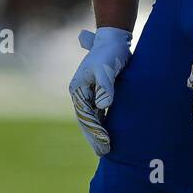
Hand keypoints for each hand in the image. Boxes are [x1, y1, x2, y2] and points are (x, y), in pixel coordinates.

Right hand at [68, 27, 132, 155]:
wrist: (114, 39)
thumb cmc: (109, 53)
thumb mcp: (107, 69)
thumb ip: (105, 88)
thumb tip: (104, 106)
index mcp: (78, 88)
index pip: (85, 115)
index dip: (94, 131)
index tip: (104, 143)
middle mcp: (81, 92)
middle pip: (86, 119)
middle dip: (94, 136)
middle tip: (104, 153)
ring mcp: (88, 93)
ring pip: (92, 118)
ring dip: (97, 133)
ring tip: (106, 149)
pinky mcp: (98, 92)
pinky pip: (99, 113)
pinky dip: (103, 124)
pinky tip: (109, 134)